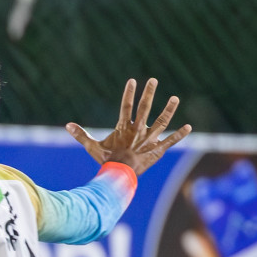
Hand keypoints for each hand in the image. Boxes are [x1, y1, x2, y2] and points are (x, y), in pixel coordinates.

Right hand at [67, 78, 191, 175]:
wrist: (119, 176)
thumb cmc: (106, 162)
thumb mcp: (92, 147)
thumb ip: (81, 135)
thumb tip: (67, 125)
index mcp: (124, 128)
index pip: (126, 107)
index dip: (129, 93)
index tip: (132, 80)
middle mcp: (138, 131)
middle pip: (145, 108)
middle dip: (149, 93)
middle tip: (153, 80)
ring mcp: (149, 140)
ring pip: (161, 122)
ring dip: (169, 110)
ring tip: (175, 98)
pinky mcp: (157, 150)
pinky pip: (171, 141)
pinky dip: (180, 135)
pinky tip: (189, 127)